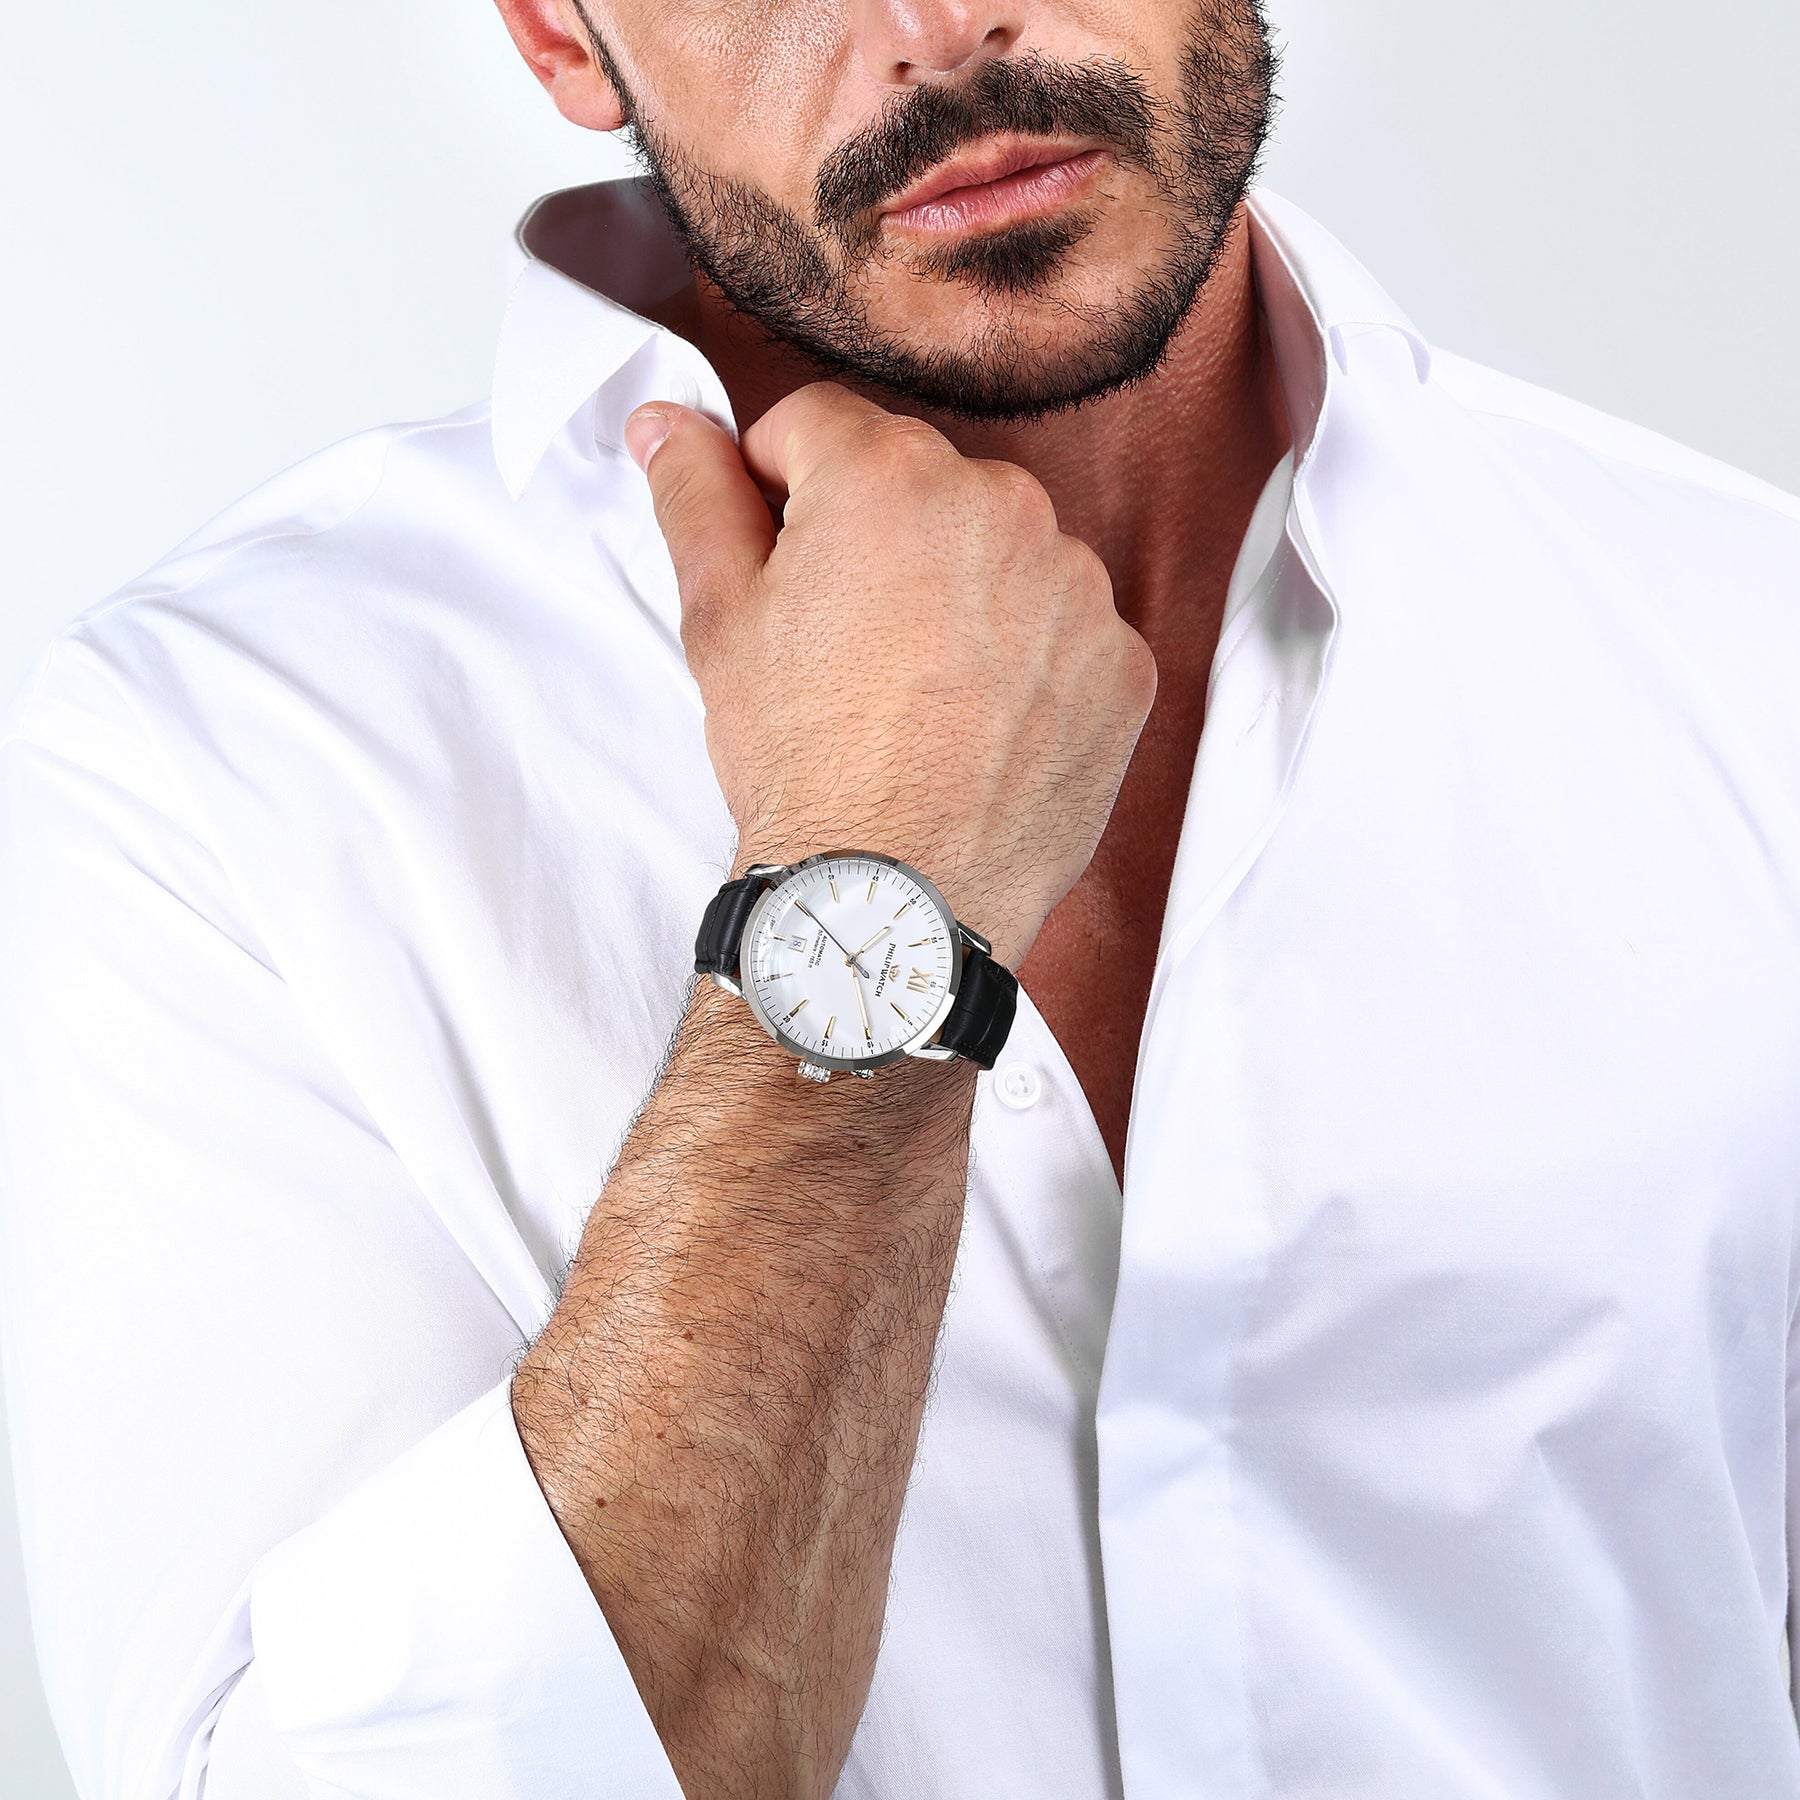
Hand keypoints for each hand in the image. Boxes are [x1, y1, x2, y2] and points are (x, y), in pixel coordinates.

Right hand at [625, 384, 1156, 966]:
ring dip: (959, 595)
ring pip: (998, 554)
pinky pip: (1064, 629)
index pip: (817, 425)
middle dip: (876, 541)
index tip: (780, 565)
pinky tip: (979, 725)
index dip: (778, 490)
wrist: (893, 898)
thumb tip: (667, 423)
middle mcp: (1003, 505)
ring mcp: (1077, 586)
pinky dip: (1028, 662)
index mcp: (888, 474)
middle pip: (918, 486)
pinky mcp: (1123, 661)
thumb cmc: (802, 763)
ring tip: (914, 696)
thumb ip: (695, 496)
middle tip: (842, 647)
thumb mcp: (719, 621)